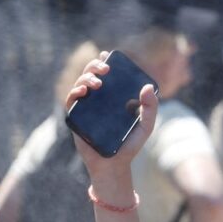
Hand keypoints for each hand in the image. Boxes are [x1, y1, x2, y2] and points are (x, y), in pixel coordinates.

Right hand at [65, 53, 158, 184]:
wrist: (114, 166)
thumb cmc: (129, 146)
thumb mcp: (145, 126)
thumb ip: (151, 108)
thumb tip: (147, 87)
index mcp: (112, 97)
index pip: (106, 75)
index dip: (105, 62)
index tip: (109, 56)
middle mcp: (97, 100)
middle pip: (91, 75)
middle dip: (95, 66)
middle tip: (105, 69)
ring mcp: (86, 108)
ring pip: (80, 84)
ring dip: (86, 78)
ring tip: (97, 84)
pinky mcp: (76, 118)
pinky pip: (71, 101)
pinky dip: (74, 92)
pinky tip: (83, 91)